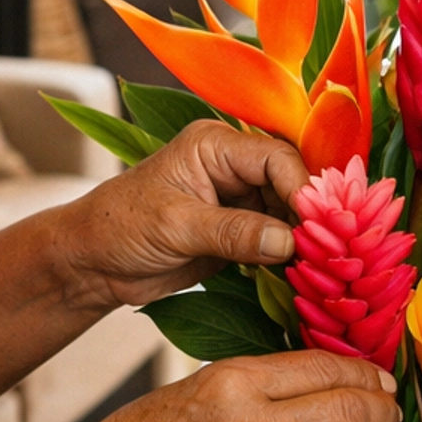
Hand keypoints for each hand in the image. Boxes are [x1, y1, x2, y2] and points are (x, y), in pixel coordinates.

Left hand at [54, 120, 307, 312]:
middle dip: (308, 218)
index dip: (302, 190)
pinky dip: (290, 257)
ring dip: (303, 240)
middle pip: (291, 184)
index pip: (276, 158)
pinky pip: (276, 240)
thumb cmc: (119, 227)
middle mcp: (232, 166)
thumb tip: (289, 242)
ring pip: (289, 214)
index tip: (317, 228)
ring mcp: (238, 200)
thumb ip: (233, 233)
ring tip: (321, 269)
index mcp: (215, 145)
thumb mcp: (175, 227)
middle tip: (329, 254)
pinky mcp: (239, 232)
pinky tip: (303, 276)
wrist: (92, 263)